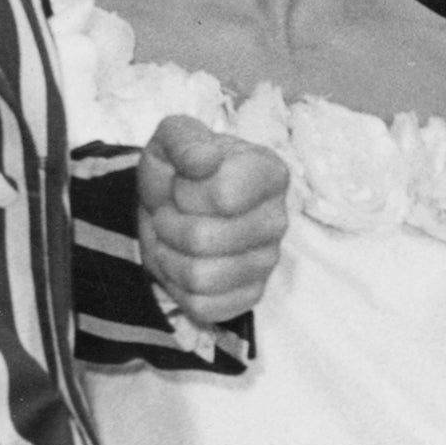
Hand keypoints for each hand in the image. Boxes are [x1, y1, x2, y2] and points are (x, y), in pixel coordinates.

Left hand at [137, 110, 291, 320]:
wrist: (168, 206)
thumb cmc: (178, 171)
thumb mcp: (171, 139)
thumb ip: (185, 139)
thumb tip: (205, 161)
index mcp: (269, 174)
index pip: (224, 196)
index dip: (187, 190)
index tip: (183, 182)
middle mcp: (277, 220)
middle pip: (204, 240)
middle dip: (169, 224)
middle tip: (169, 212)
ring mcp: (267, 263)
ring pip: (200, 277)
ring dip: (170, 256)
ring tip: (173, 237)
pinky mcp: (250, 296)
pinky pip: (204, 306)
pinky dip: (179, 287)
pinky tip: (184, 263)